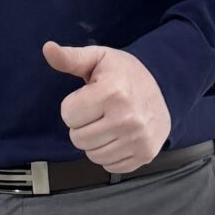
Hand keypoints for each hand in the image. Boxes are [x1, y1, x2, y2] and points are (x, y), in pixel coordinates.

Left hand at [41, 41, 170, 173]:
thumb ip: (70, 57)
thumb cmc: (124, 73)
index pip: (68, 114)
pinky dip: (110, 154)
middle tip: (98, 112)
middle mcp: (128, 118)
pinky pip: (110, 166)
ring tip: (108, 124)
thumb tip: (48, 48)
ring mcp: (139, 139)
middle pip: (78, 139)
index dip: (74, 105)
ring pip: (92, 156)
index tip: (89, 97)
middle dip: (83, 125)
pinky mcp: (146, 154)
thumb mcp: (98, 58)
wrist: (167, 86)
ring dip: (95, 142)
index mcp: (112, 92)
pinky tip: (119, 137)